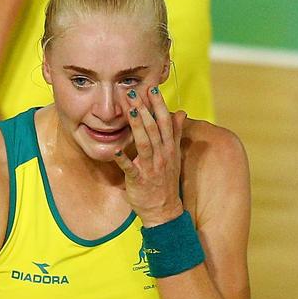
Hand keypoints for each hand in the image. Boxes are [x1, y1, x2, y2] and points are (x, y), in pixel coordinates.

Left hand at [113, 85, 187, 225]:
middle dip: (144, 109)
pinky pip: (131, 169)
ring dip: (137, 126)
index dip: (159, 105)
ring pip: (145, 143)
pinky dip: (124, 160)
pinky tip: (116, 150)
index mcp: (169, 148)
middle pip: (154, 128)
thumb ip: (176, 133)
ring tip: (128, 110)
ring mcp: (151, 168)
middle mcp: (162, 156)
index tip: (152, 88)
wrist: (164, 211)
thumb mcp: (174, 155)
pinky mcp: (139, 181)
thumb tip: (181, 112)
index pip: (165, 122)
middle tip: (133, 92)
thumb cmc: (165, 181)